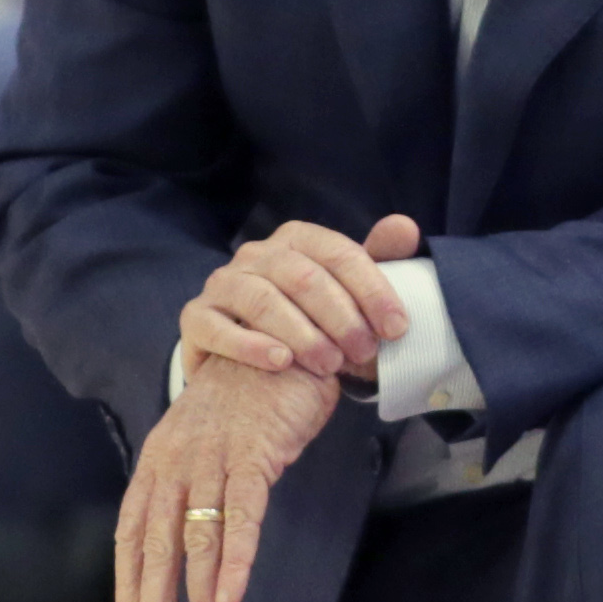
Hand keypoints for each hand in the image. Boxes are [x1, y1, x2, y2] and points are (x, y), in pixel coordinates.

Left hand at [118, 353, 339, 601]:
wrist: (280, 339)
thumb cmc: (244, 400)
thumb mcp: (202, 441)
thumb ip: (187, 485)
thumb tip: (179, 539)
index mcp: (158, 460)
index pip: (132, 532)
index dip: (129, 581)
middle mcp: (176, 460)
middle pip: (159, 545)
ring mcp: (213, 456)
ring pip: (198, 539)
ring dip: (197, 598)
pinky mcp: (254, 453)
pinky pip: (242, 515)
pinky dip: (235, 559)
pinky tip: (229, 597)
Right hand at [181, 214, 420, 382]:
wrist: (254, 375)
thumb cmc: (309, 327)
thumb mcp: (346, 295)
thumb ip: (377, 261)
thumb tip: (405, 226)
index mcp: (296, 240)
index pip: (339, 254)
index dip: (372, 290)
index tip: (396, 329)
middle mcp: (256, 255)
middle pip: (304, 278)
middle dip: (341, 317)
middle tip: (364, 354)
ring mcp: (223, 284)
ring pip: (263, 301)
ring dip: (302, 335)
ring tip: (329, 366)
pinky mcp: (197, 318)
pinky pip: (218, 328)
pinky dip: (251, 346)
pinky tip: (281, 364)